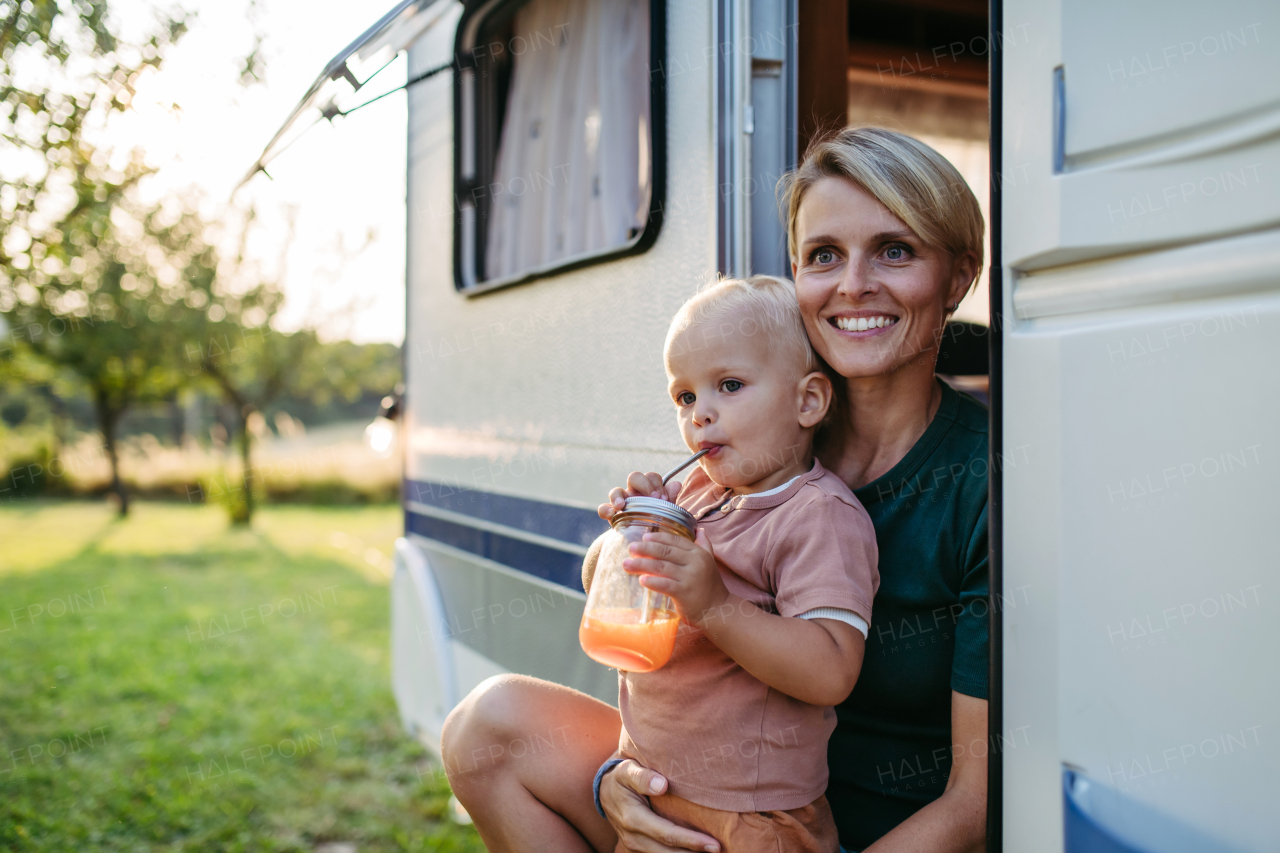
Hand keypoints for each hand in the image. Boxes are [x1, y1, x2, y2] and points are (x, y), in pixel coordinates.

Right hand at [598, 471, 681, 521]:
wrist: (645, 544)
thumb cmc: (657, 524)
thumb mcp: (665, 512)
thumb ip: (670, 499)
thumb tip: (676, 484)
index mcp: (648, 490)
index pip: (651, 477)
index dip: (657, 483)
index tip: (663, 497)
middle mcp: (634, 493)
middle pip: (634, 477)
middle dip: (644, 484)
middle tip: (653, 498)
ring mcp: (621, 503)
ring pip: (615, 491)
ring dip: (618, 496)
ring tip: (622, 505)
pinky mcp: (611, 515)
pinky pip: (604, 508)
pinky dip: (606, 509)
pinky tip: (611, 514)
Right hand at [599, 759, 720, 852]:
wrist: (605, 792)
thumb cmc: (622, 778)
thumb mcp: (627, 771)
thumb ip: (643, 777)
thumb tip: (662, 785)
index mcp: (633, 819)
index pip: (667, 834)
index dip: (691, 841)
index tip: (714, 844)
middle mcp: (633, 838)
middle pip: (669, 852)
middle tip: (720, 851)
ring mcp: (635, 846)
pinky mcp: (639, 849)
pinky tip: (694, 852)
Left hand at [623, 529, 727, 625]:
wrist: (718, 610)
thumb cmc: (710, 586)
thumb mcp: (710, 562)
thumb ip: (704, 545)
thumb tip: (699, 530)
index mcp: (698, 553)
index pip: (676, 541)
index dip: (659, 538)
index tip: (644, 537)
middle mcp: (695, 563)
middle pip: (665, 551)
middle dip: (646, 549)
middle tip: (631, 548)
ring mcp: (690, 578)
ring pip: (661, 567)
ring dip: (642, 564)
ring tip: (626, 564)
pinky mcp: (684, 593)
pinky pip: (665, 585)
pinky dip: (652, 582)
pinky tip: (641, 580)